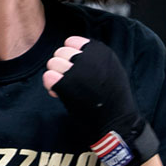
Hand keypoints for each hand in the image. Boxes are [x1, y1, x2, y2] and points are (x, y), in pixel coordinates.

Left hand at [44, 37, 157, 165]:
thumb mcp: (112, 69)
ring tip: (66, 88)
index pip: (71, 42)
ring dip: (55, 75)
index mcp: (101, 51)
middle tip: (70, 82)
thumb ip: (94, 57)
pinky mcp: (66, 85)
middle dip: (61, 66)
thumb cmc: (114, 98)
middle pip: (60, 52)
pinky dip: (51, 86)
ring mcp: (76, 70)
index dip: (71, 56)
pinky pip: (48, 77)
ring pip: (52, 63)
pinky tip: (59, 94)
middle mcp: (88, 57)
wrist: (117, 123)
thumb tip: (72, 51)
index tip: (77, 69)